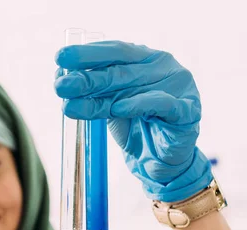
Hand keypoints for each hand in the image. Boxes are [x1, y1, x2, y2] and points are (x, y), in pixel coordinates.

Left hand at [54, 40, 212, 201]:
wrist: (159, 162)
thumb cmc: (136, 127)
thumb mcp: (110, 107)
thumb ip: (94, 91)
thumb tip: (61, 77)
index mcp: (146, 58)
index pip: (115, 51)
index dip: (87, 54)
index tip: (60, 58)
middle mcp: (163, 67)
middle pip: (119, 70)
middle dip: (86, 78)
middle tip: (59, 85)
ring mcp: (178, 86)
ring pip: (134, 87)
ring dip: (100, 96)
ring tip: (71, 104)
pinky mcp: (187, 111)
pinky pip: (160, 104)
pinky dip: (138, 104)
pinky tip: (118, 108)